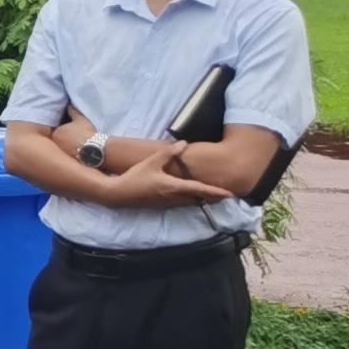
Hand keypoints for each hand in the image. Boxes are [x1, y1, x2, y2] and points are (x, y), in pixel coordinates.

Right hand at [106, 158, 231, 208]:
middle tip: (227, 195)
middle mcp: (174, 198)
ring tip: (214, 196)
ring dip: (203, 199)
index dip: (216, 192)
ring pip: (192, 202)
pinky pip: (183, 203)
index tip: (230, 195)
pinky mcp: (162, 205)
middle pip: (199, 199)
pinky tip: (192, 196)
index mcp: (174, 187)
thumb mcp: (151, 162)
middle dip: (213, 197)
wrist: (118, 194)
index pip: (200, 190)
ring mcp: (168, 203)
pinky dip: (192, 200)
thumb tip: (184, 143)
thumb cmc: (134, 177)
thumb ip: (168, 153)